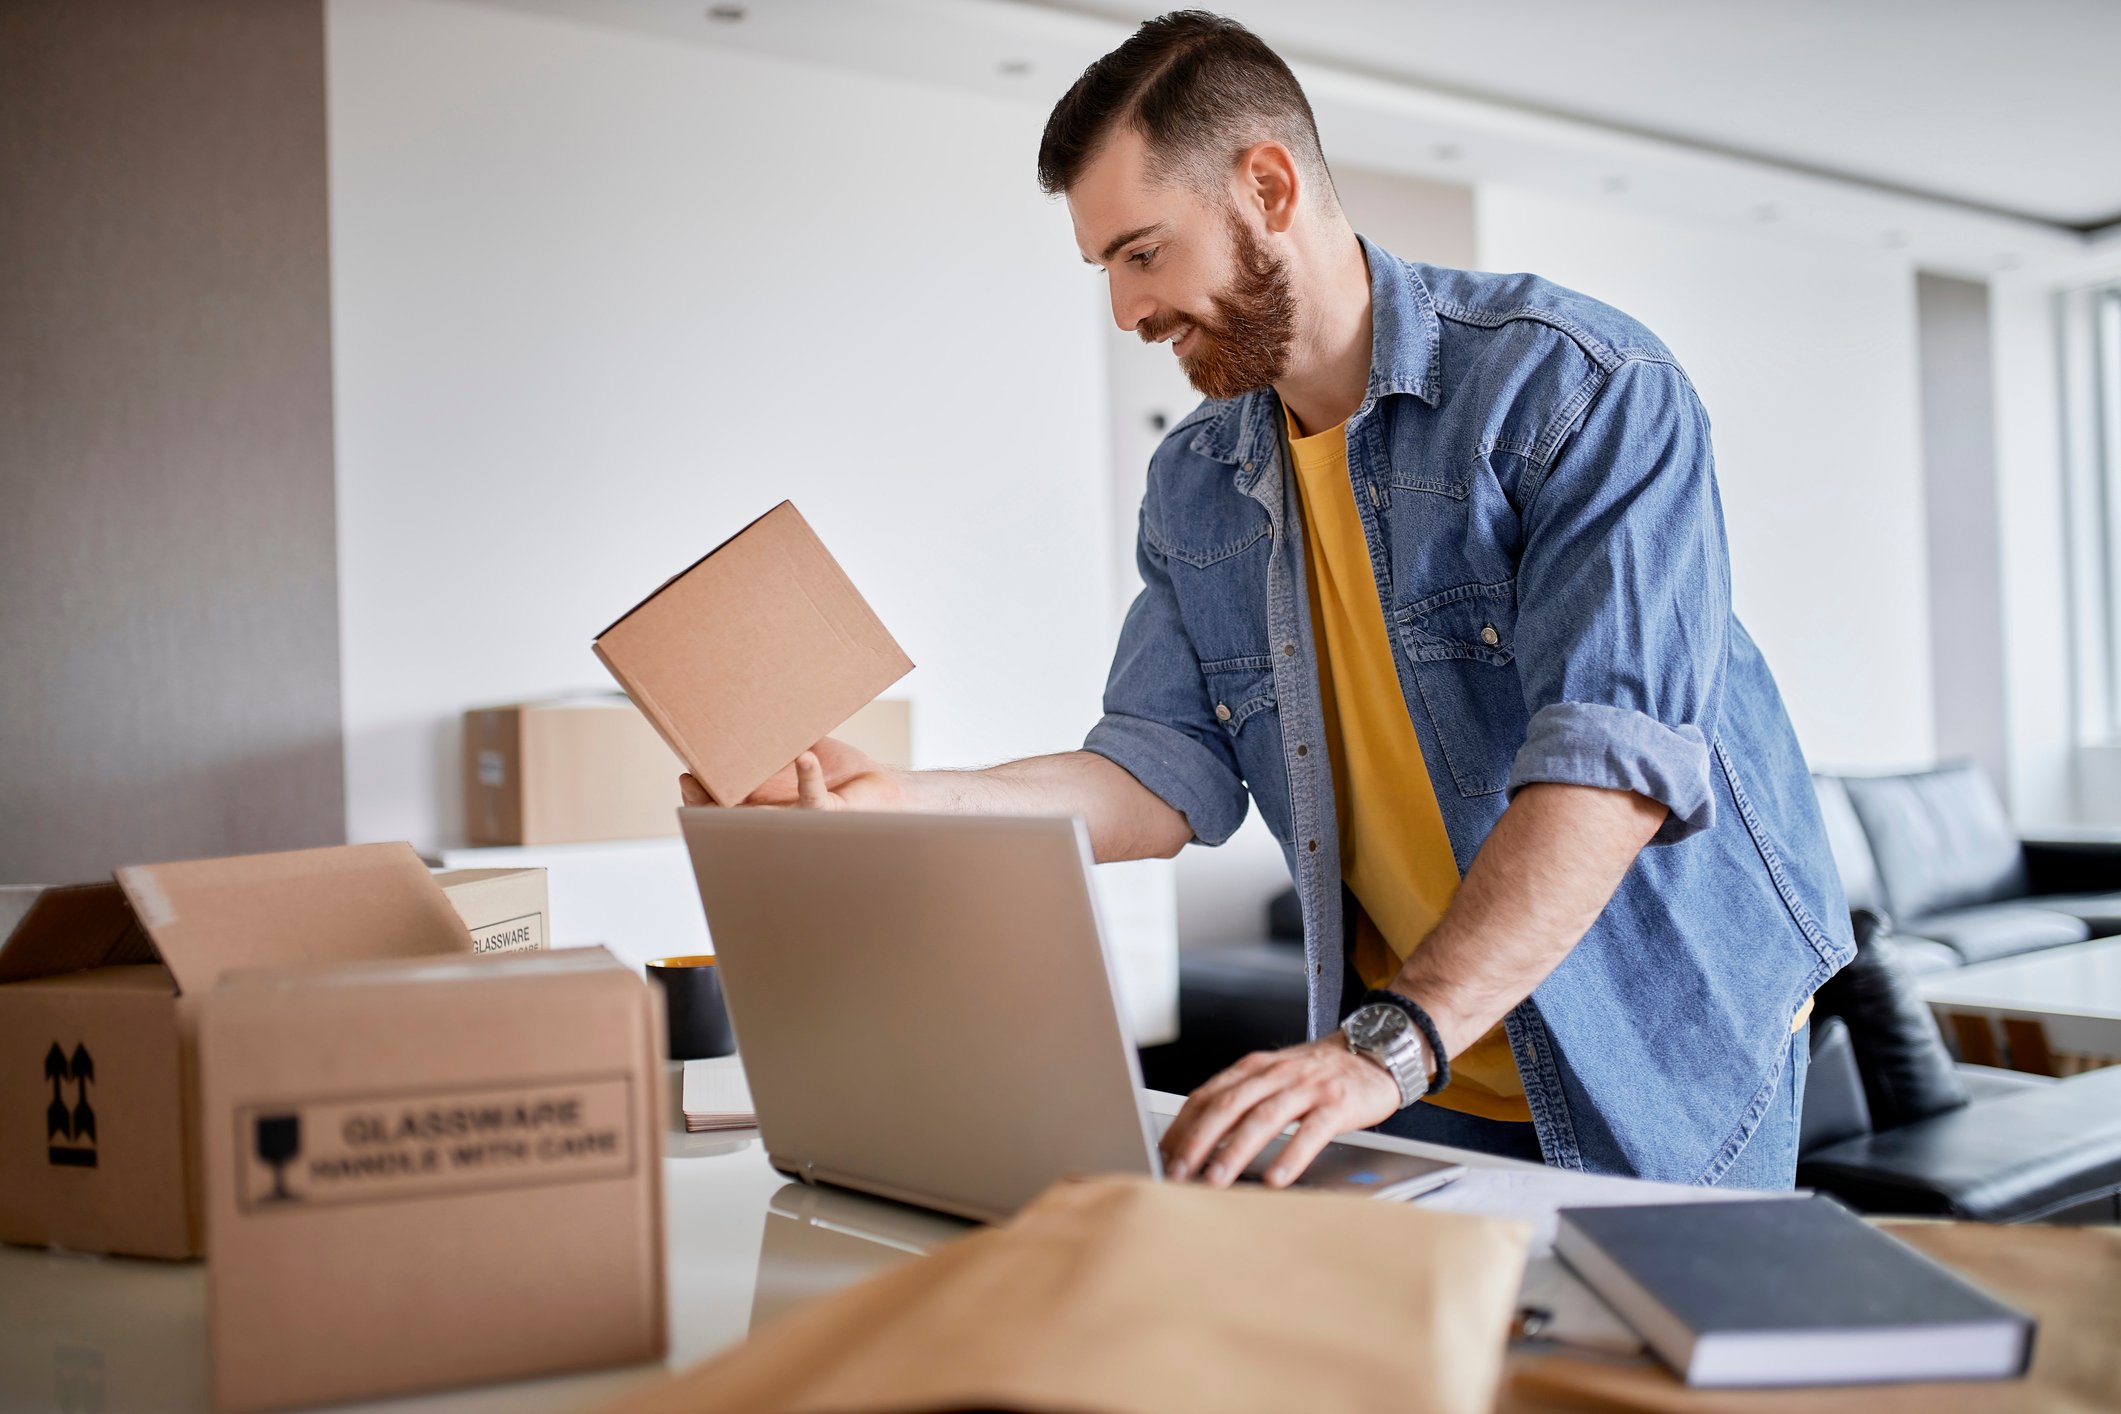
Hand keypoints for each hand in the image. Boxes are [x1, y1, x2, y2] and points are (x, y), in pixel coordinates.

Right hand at [678, 737, 902, 810]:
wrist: (877, 788)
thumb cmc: (836, 770)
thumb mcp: (799, 743)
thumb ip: (777, 729)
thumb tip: (758, 688)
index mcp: (760, 796)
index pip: (718, 799)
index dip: (698, 791)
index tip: (686, 772)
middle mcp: (772, 812)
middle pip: (726, 814)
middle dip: (705, 800)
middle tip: (691, 781)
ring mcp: (796, 816)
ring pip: (759, 818)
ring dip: (741, 800)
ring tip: (729, 774)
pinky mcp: (825, 812)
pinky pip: (812, 798)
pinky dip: (808, 776)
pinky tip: (804, 757)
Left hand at [1159, 1033, 1402, 1188]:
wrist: (1374, 1051)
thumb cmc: (1316, 1074)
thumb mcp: (1272, 1078)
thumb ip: (1240, 1102)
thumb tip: (1198, 1142)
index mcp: (1252, 1069)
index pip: (1206, 1096)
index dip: (1181, 1127)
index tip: (1163, 1157)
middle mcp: (1274, 1074)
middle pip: (1227, 1107)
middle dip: (1197, 1143)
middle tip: (1178, 1174)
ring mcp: (1306, 1088)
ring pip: (1263, 1119)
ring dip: (1234, 1152)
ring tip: (1216, 1181)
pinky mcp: (1337, 1104)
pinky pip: (1311, 1132)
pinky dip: (1291, 1156)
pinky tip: (1276, 1179)